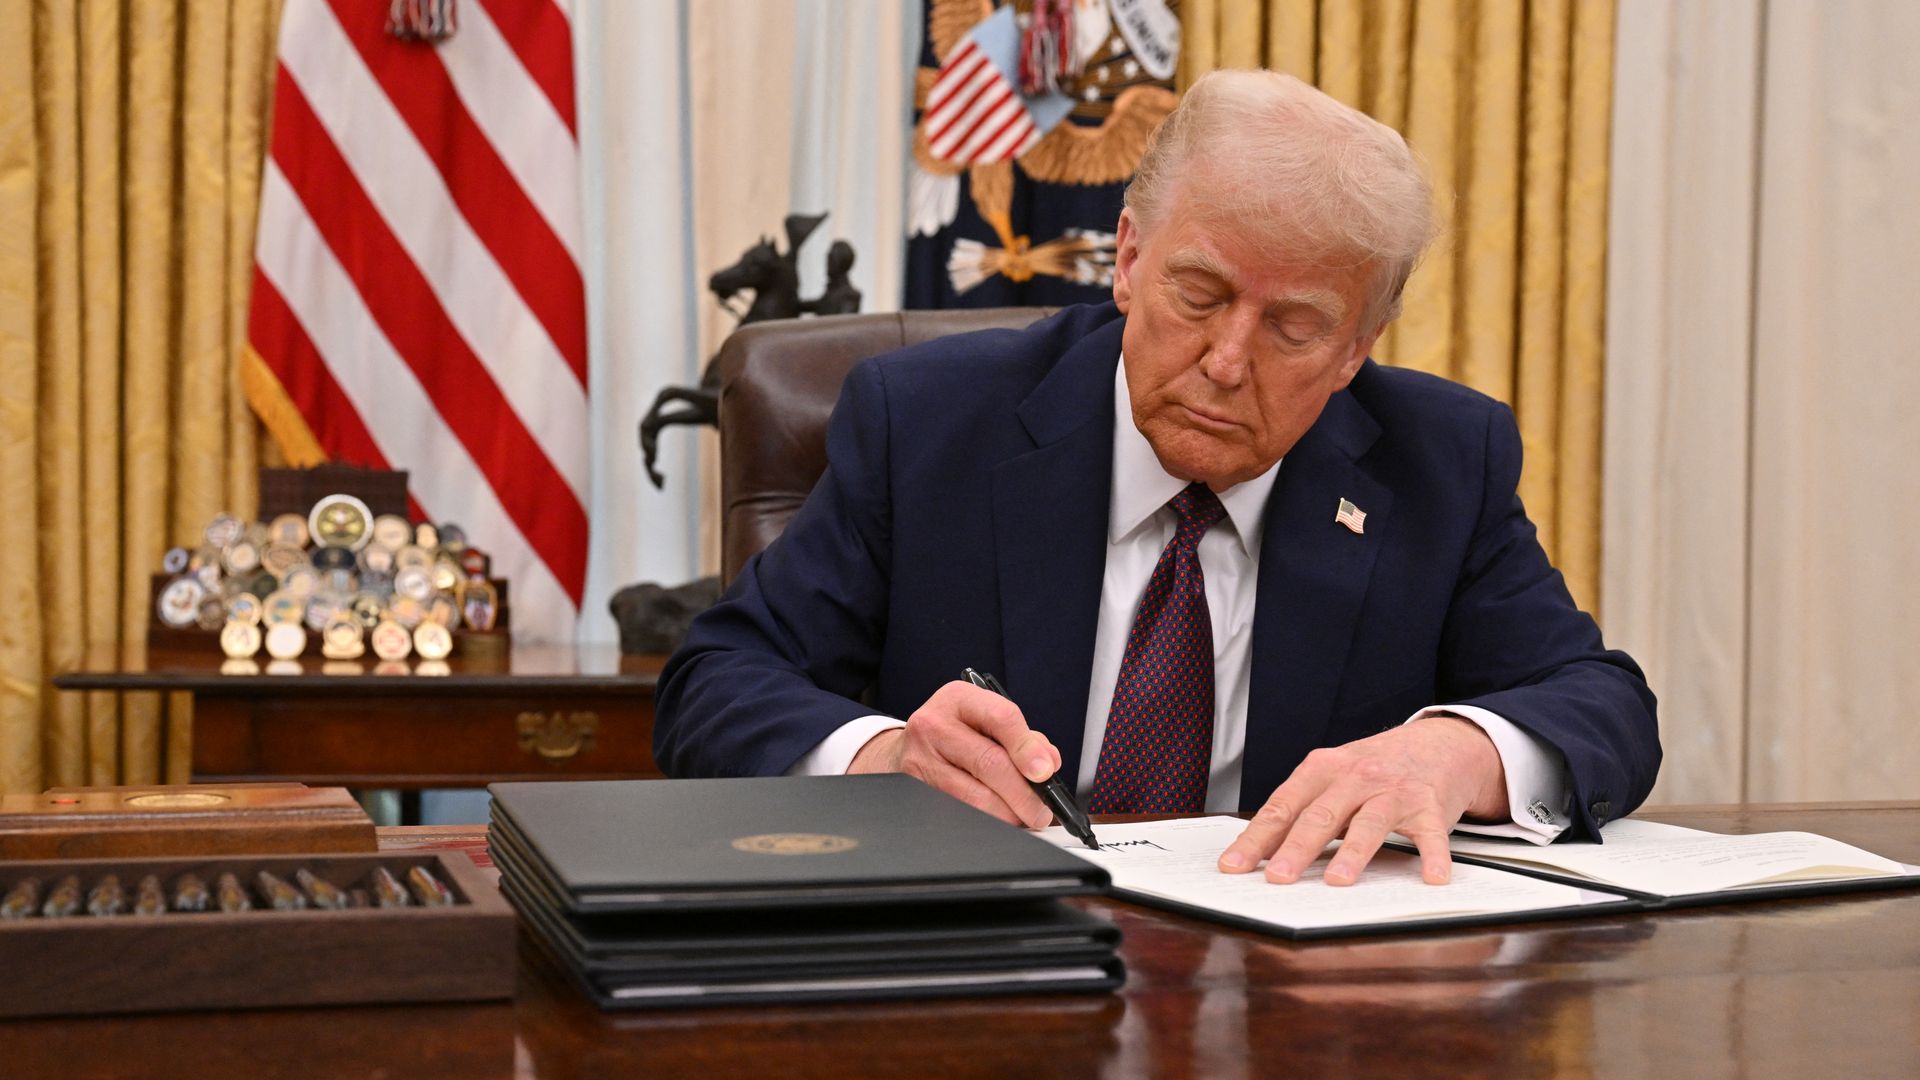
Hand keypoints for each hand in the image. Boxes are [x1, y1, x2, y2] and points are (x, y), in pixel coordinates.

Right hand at [847, 680, 1061, 828]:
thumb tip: (1048, 763)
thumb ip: (1022, 738)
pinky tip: (998, 820)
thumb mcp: (985, 721)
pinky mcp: (914, 788)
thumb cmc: (955, 735)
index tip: (1046, 772)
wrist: (904, 750)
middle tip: (1041, 810)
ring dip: (1007, 814)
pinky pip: (958, 811)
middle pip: (989, 762)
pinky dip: (986, 821)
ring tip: (1023, 818)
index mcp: (959, 698)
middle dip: (1023, 794)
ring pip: (974, 796)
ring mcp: (920, 758)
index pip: (1001, 717)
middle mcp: (934, 724)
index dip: (1027, 748)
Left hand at [1217, 715, 1507, 885]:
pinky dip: (1432, 857)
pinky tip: (1431, 877)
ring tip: (1337, 881)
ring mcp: (1393, 791)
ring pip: (1369, 823)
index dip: (1256, 838)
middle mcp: (1356, 777)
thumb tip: (1259, 852)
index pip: (1282, 807)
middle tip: (1277, 878)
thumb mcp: (1333, 777)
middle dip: (1296, 848)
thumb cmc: (1374, 768)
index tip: (1234, 865)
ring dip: (1353, 853)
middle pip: (1320, 815)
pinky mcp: (1429, 806)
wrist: (1438, 743)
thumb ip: (1302, 809)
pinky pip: (1430, 834)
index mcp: (1322, 769)